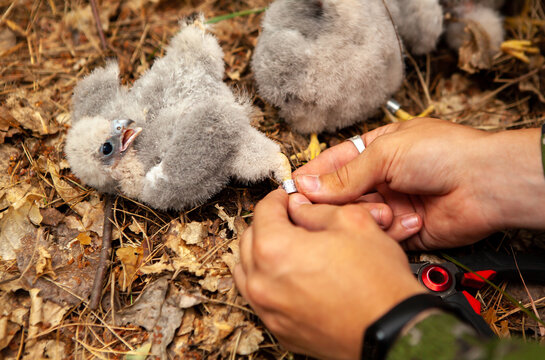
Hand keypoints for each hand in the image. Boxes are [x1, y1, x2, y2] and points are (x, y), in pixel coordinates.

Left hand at [233, 190, 423, 359]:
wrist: (393, 330)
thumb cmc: (378, 281)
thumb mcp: (353, 223)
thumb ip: (317, 210)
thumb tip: (300, 207)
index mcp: (275, 250)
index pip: (263, 211)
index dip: (279, 198)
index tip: (289, 198)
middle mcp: (263, 283)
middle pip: (249, 239)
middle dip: (268, 224)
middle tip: (292, 220)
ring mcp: (268, 310)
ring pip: (248, 271)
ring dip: (262, 253)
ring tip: (289, 247)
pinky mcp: (279, 329)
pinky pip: (261, 299)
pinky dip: (269, 282)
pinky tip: (292, 277)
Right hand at [294, 118, 544, 249]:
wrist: (486, 183)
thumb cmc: (443, 153)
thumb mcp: (386, 153)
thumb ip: (345, 174)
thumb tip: (307, 184)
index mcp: (376, 150)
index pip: (334, 163)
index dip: (312, 176)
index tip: (291, 189)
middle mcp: (382, 178)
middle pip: (342, 194)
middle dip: (333, 202)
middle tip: (314, 210)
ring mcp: (393, 204)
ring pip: (358, 217)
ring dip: (365, 215)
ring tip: (380, 209)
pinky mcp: (404, 229)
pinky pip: (380, 235)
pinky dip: (387, 229)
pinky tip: (402, 219)